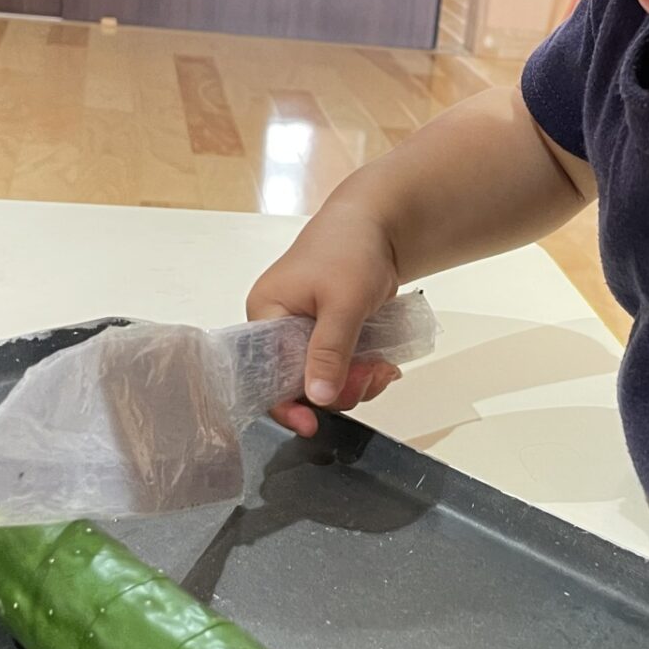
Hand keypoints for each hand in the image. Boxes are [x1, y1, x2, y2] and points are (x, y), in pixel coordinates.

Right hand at [247, 200, 401, 436]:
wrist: (379, 224)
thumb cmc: (351, 249)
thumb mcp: (343, 302)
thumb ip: (330, 352)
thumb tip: (318, 398)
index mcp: (265, 313)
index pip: (265, 372)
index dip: (286, 402)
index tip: (311, 424)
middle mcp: (278, 326)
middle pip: (298, 382)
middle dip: (337, 387)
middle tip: (370, 377)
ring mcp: (304, 332)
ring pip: (323, 379)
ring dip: (356, 381)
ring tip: (382, 367)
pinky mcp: (328, 335)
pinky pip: (339, 368)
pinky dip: (361, 372)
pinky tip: (382, 364)